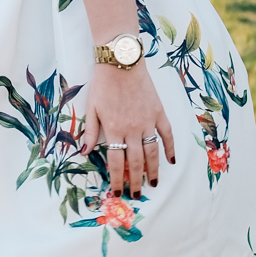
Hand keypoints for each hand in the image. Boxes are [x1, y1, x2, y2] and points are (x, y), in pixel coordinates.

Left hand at [82, 61, 175, 199]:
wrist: (122, 61)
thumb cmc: (103, 84)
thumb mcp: (91, 108)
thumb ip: (91, 132)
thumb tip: (84, 153)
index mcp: (114, 129)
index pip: (115, 161)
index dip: (117, 179)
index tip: (118, 192)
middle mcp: (132, 129)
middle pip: (135, 162)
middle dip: (135, 181)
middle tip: (136, 194)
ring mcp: (148, 121)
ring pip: (153, 152)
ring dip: (153, 170)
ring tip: (154, 183)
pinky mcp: (159, 112)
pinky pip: (167, 133)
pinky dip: (170, 148)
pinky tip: (171, 160)